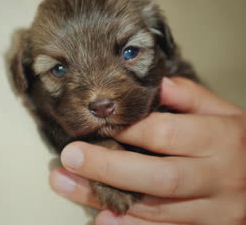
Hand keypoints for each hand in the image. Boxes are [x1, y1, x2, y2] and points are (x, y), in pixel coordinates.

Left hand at [49, 77, 245, 224]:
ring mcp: (214, 210)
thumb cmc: (240, 144)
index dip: (127, 129)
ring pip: (156, 208)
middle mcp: (218, 177)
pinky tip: (102, 219)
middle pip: (158, 176)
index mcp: (221, 139)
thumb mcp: (225, 113)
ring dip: (106, 197)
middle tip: (70, 156)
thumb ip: (190, 97)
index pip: (166, 134)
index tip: (95, 124)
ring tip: (66, 184)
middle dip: (109, 167)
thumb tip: (154, 83)